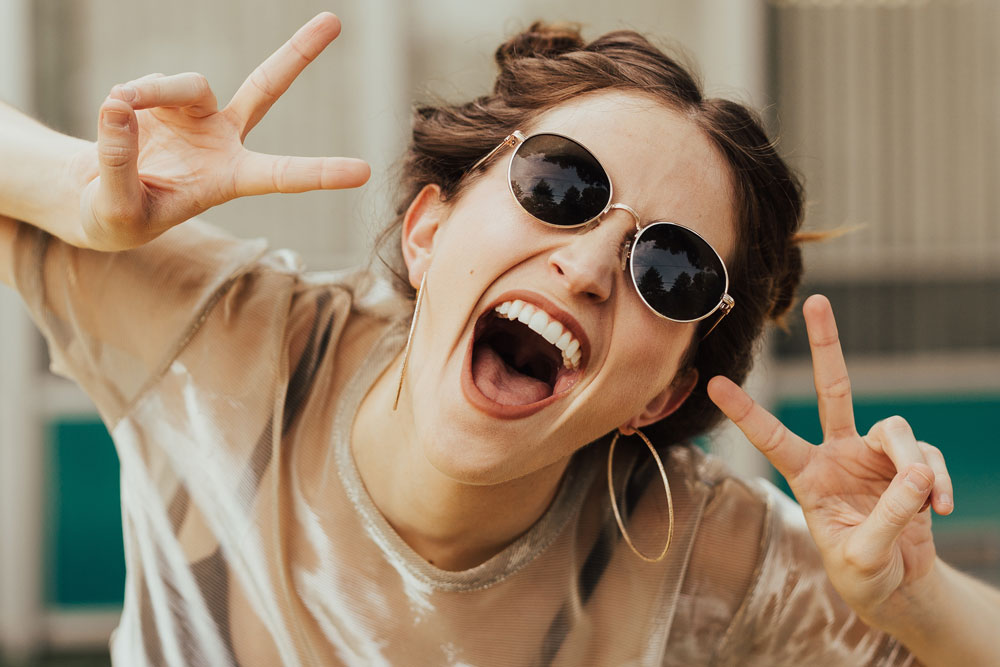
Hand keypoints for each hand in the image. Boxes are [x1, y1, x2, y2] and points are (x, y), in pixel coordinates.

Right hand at [75, 12, 369, 250]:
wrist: (99, 199)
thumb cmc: (119, 218)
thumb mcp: (117, 209)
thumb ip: (119, 163)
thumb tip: (118, 105)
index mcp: (231, 179)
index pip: (283, 175)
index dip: (321, 173)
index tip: (363, 172)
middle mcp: (224, 140)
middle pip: (266, 87)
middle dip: (298, 53)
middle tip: (334, 20)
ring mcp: (198, 114)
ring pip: (187, 84)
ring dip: (152, 92)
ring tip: (120, 108)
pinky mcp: (166, 98)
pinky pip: (149, 84)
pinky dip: (129, 95)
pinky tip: (116, 114)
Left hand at [707, 295, 953, 628]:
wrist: (898, 586)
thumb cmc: (863, 572)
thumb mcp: (863, 556)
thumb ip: (888, 517)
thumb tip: (918, 474)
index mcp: (806, 475)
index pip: (772, 437)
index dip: (746, 411)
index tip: (714, 383)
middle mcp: (837, 454)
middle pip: (833, 390)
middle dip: (826, 345)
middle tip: (819, 300)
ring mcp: (874, 455)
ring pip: (896, 430)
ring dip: (914, 463)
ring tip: (924, 500)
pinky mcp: (909, 464)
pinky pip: (928, 459)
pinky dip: (937, 482)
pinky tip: (938, 508)